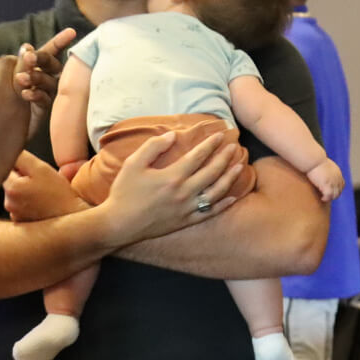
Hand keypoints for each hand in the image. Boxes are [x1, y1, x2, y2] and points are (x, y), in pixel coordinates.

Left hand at [3, 150, 88, 222]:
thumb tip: (8, 152)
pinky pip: (21, 207)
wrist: (72, 217)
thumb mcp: (41, 168)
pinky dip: (29, 204)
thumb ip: (21, 157)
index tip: (35, 172)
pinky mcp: (21, 224)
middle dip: (23, 178)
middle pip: (10, 181)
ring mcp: (14, 215)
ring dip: (26, 191)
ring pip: (16, 194)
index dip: (22, 166)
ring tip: (44, 194)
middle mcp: (9, 204)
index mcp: (11, 188)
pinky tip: (42, 204)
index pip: (7, 167)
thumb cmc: (59, 193)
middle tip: (42, 182)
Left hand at [15, 27, 76, 137]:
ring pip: (48, 81)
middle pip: (50, 64)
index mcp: (38, 66)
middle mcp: (46, 77)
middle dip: (40, 58)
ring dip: (36, 77)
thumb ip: (20, 60)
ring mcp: (47, 93)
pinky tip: (25, 93)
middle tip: (28, 57)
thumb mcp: (4, 74)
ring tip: (20, 78)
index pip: (50, 50)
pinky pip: (44, 100)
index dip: (59, 41)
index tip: (71, 32)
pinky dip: (36, 95)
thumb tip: (27, 45)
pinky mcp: (43, 110)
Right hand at [105, 131, 245, 242]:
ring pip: (216, 193)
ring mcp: (187, 209)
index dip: (210, 145)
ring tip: (239, 166)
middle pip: (212, 173)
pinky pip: (209, 213)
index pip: (198, 157)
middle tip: (234, 147)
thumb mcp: (133, 164)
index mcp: (172, 177)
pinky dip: (223, 205)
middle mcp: (184, 193)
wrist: (119, 224)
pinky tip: (233, 197)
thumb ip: (153, 147)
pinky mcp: (185, 222)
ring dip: (229, 179)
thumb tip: (173, 136)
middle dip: (225, 158)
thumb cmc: (124, 192)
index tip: (220, 135)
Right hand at [307, 159, 343, 201]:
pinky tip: (322, 198)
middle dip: (333, 195)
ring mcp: (333, 182)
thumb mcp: (324, 163)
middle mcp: (337, 178)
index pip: (341, 184)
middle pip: (339, 191)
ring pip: (335, 195)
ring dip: (330, 198)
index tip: (331, 192)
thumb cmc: (315, 160)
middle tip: (326, 197)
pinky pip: (329, 196)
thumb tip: (320, 167)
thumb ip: (325, 167)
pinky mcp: (327, 185)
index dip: (337, 189)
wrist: (314, 159)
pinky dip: (326, 198)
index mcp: (337, 172)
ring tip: (324, 198)